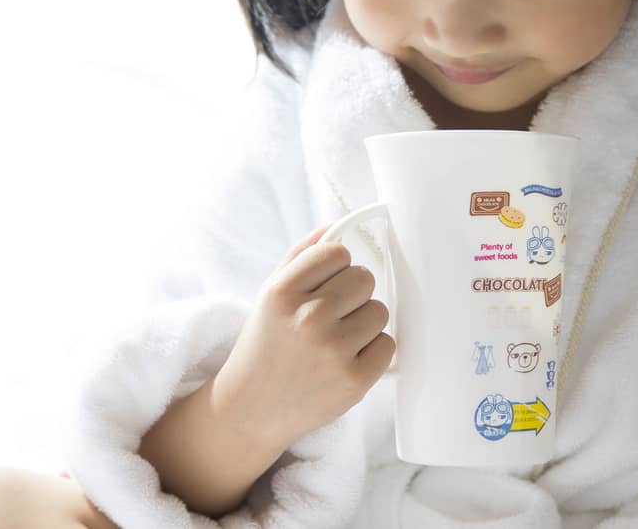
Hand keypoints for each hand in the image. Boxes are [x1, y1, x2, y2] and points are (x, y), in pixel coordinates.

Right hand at [210, 221, 395, 449]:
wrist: (250, 410)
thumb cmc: (266, 345)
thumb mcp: (269, 295)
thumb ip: (300, 257)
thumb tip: (334, 226)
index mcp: (282, 292)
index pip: (337, 252)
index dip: (336, 267)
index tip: (326, 284)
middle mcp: (307, 318)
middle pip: (364, 278)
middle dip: (353, 294)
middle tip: (332, 316)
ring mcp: (332, 351)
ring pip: (379, 310)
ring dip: (364, 323)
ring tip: (336, 341)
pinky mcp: (353, 381)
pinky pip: (387, 344)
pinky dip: (372, 352)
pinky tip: (346, 360)